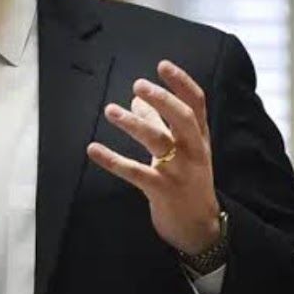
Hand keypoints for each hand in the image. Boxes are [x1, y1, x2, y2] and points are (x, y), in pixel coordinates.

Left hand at [88, 60, 221, 255]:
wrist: (200, 228)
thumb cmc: (189, 183)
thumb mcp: (182, 152)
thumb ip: (160, 124)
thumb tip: (138, 100)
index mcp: (199, 138)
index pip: (196, 104)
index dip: (181, 82)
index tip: (162, 65)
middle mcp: (193, 151)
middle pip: (183, 118)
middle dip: (162, 99)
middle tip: (139, 85)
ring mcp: (179, 172)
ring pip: (158, 142)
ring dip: (134, 124)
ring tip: (110, 110)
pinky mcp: (162, 191)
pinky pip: (135, 173)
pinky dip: (113, 160)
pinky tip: (93, 149)